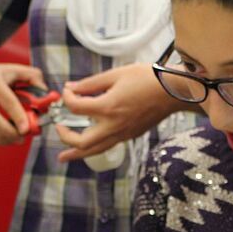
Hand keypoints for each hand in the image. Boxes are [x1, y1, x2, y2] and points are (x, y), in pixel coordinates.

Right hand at [0, 62, 46, 145]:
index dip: (18, 117)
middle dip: (10, 133)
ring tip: (16, 138)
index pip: (7, 101)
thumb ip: (33, 77)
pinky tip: (6, 138)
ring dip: (4, 140)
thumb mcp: (12, 69)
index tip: (26, 129)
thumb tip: (45, 92)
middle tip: (22, 136)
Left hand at [55, 62, 183, 162]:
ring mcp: (123, 133)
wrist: (173, 91)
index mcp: (108, 107)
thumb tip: (71, 88)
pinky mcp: (130, 135)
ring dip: (77, 154)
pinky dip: (94, 147)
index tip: (68, 91)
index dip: (67, 98)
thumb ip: (91, 83)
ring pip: (95, 150)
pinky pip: (108, 145)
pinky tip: (89, 143)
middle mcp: (114, 125)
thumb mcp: (116, 74)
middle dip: (66, 137)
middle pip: (82, 142)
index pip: (76, 108)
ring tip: (63, 157)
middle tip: (58, 129)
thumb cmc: (147, 78)